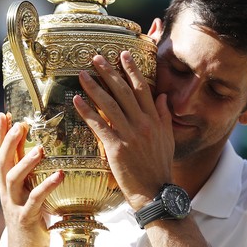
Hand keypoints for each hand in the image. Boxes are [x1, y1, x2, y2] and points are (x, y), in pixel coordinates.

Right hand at [0, 112, 62, 246]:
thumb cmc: (32, 223)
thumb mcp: (29, 195)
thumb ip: (31, 176)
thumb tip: (41, 152)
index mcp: (7, 185)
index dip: (0, 135)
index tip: (2, 114)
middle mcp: (7, 193)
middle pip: (2, 162)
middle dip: (8, 142)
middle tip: (18, 123)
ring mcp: (14, 206)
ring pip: (13, 179)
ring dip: (25, 162)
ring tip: (40, 148)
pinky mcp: (26, 219)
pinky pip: (35, 200)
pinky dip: (46, 186)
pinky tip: (59, 175)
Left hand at [74, 51, 172, 210]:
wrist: (155, 191)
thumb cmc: (160, 167)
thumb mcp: (168, 139)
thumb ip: (165, 117)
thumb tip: (162, 97)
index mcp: (155, 120)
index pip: (142, 89)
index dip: (132, 70)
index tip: (123, 54)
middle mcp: (143, 124)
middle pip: (124, 92)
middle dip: (109, 72)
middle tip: (96, 57)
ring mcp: (130, 135)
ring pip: (110, 105)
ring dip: (95, 87)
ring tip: (83, 74)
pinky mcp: (117, 148)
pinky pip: (99, 125)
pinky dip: (87, 111)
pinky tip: (77, 100)